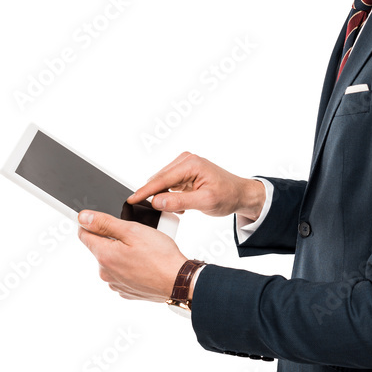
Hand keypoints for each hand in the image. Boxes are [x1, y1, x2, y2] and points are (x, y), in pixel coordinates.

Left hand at [77, 211, 187, 301]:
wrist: (178, 282)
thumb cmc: (161, 256)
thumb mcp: (133, 230)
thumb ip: (105, 223)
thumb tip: (83, 217)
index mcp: (104, 255)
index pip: (83, 234)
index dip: (91, 223)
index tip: (103, 219)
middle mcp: (105, 272)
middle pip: (100, 247)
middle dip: (113, 238)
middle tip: (135, 235)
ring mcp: (115, 283)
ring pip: (112, 260)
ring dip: (122, 253)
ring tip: (144, 251)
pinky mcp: (126, 291)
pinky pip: (122, 273)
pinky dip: (130, 267)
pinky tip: (145, 263)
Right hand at [127, 151, 265, 220]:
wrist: (240, 194)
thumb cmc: (227, 195)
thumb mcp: (205, 202)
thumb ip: (179, 202)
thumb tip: (156, 201)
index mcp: (191, 164)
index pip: (162, 179)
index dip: (145, 191)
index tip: (131, 200)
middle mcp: (186, 160)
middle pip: (159, 180)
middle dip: (156, 196)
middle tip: (162, 212)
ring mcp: (184, 165)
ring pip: (163, 183)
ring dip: (165, 197)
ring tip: (182, 208)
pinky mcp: (184, 171)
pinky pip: (169, 184)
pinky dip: (171, 196)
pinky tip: (182, 204)